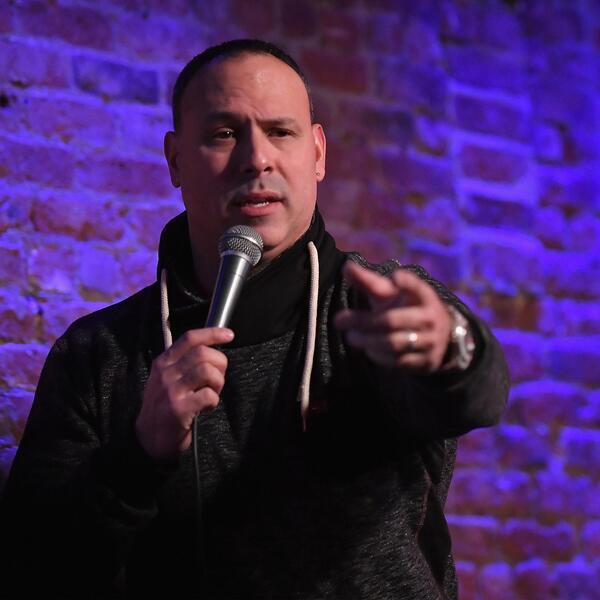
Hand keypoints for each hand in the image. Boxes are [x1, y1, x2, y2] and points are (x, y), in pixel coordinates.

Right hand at [135, 327, 233, 460]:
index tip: (229, 335)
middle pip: (203, 353)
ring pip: (208, 371)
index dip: (212, 333)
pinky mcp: (178, 409)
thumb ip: (184, 363)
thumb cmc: (163, 407)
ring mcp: (171, 390)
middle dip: (220, 364)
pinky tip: (206, 406)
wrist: (149, 439)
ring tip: (211, 393)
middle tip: (217, 379)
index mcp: (163, 362)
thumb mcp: (166, 379)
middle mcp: (166, 373)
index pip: (190, 338)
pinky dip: (213, 400)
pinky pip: (209, 395)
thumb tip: (212, 351)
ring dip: (218, 383)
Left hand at [334, 261, 450, 371]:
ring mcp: (430, 340)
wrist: (439, 337)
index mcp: (423, 295)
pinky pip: (398, 360)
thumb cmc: (405, 307)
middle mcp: (430, 317)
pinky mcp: (426, 360)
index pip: (416, 287)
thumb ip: (370, 282)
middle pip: (391, 320)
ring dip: (367, 341)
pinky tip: (367, 349)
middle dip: (362, 321)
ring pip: (394, 343)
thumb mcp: (391, 294)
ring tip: (351, 337)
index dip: (407, 282)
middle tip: (338, 320)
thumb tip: (346, 267)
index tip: (394, 277)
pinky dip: (379, 356)